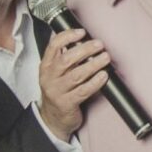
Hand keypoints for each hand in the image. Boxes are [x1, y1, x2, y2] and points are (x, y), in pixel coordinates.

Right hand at [37, 26, 111, 140]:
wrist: (53, 118)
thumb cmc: (59, 91)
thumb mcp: (55, 73)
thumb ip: (64, 57)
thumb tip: (83, 40)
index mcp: (46, 66)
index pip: (53, 45)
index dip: (68, 36)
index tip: (82, 32)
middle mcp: (49, 78)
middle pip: (66, 59)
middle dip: (85, 49)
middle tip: (99, 44)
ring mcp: (57, 91)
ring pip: (76, 75)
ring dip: (93, 64)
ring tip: (105, 58)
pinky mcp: (67, 104)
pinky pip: (83, 91)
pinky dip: (95, 82)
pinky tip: (104, 76)